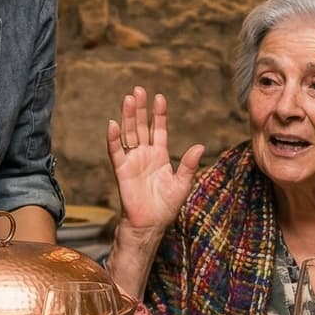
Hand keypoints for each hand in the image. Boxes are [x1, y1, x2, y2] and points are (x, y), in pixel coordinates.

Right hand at [107, 87, 203, 237]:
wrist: (150, 224)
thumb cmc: (166, 206)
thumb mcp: (182, 184)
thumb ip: (188, 165)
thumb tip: (200, 146)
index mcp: (159, 155)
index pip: (158, 129)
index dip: (158, 114)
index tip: (159, 97)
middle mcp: (144, 154)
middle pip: (140, 126)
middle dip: (140, 109)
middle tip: (138, 90)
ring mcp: (132, 161)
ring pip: (128, 134)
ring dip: (127, 117)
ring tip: (128, 99)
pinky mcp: (121, 170)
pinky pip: (116, 151)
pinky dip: (114, 138)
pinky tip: (113, 124)